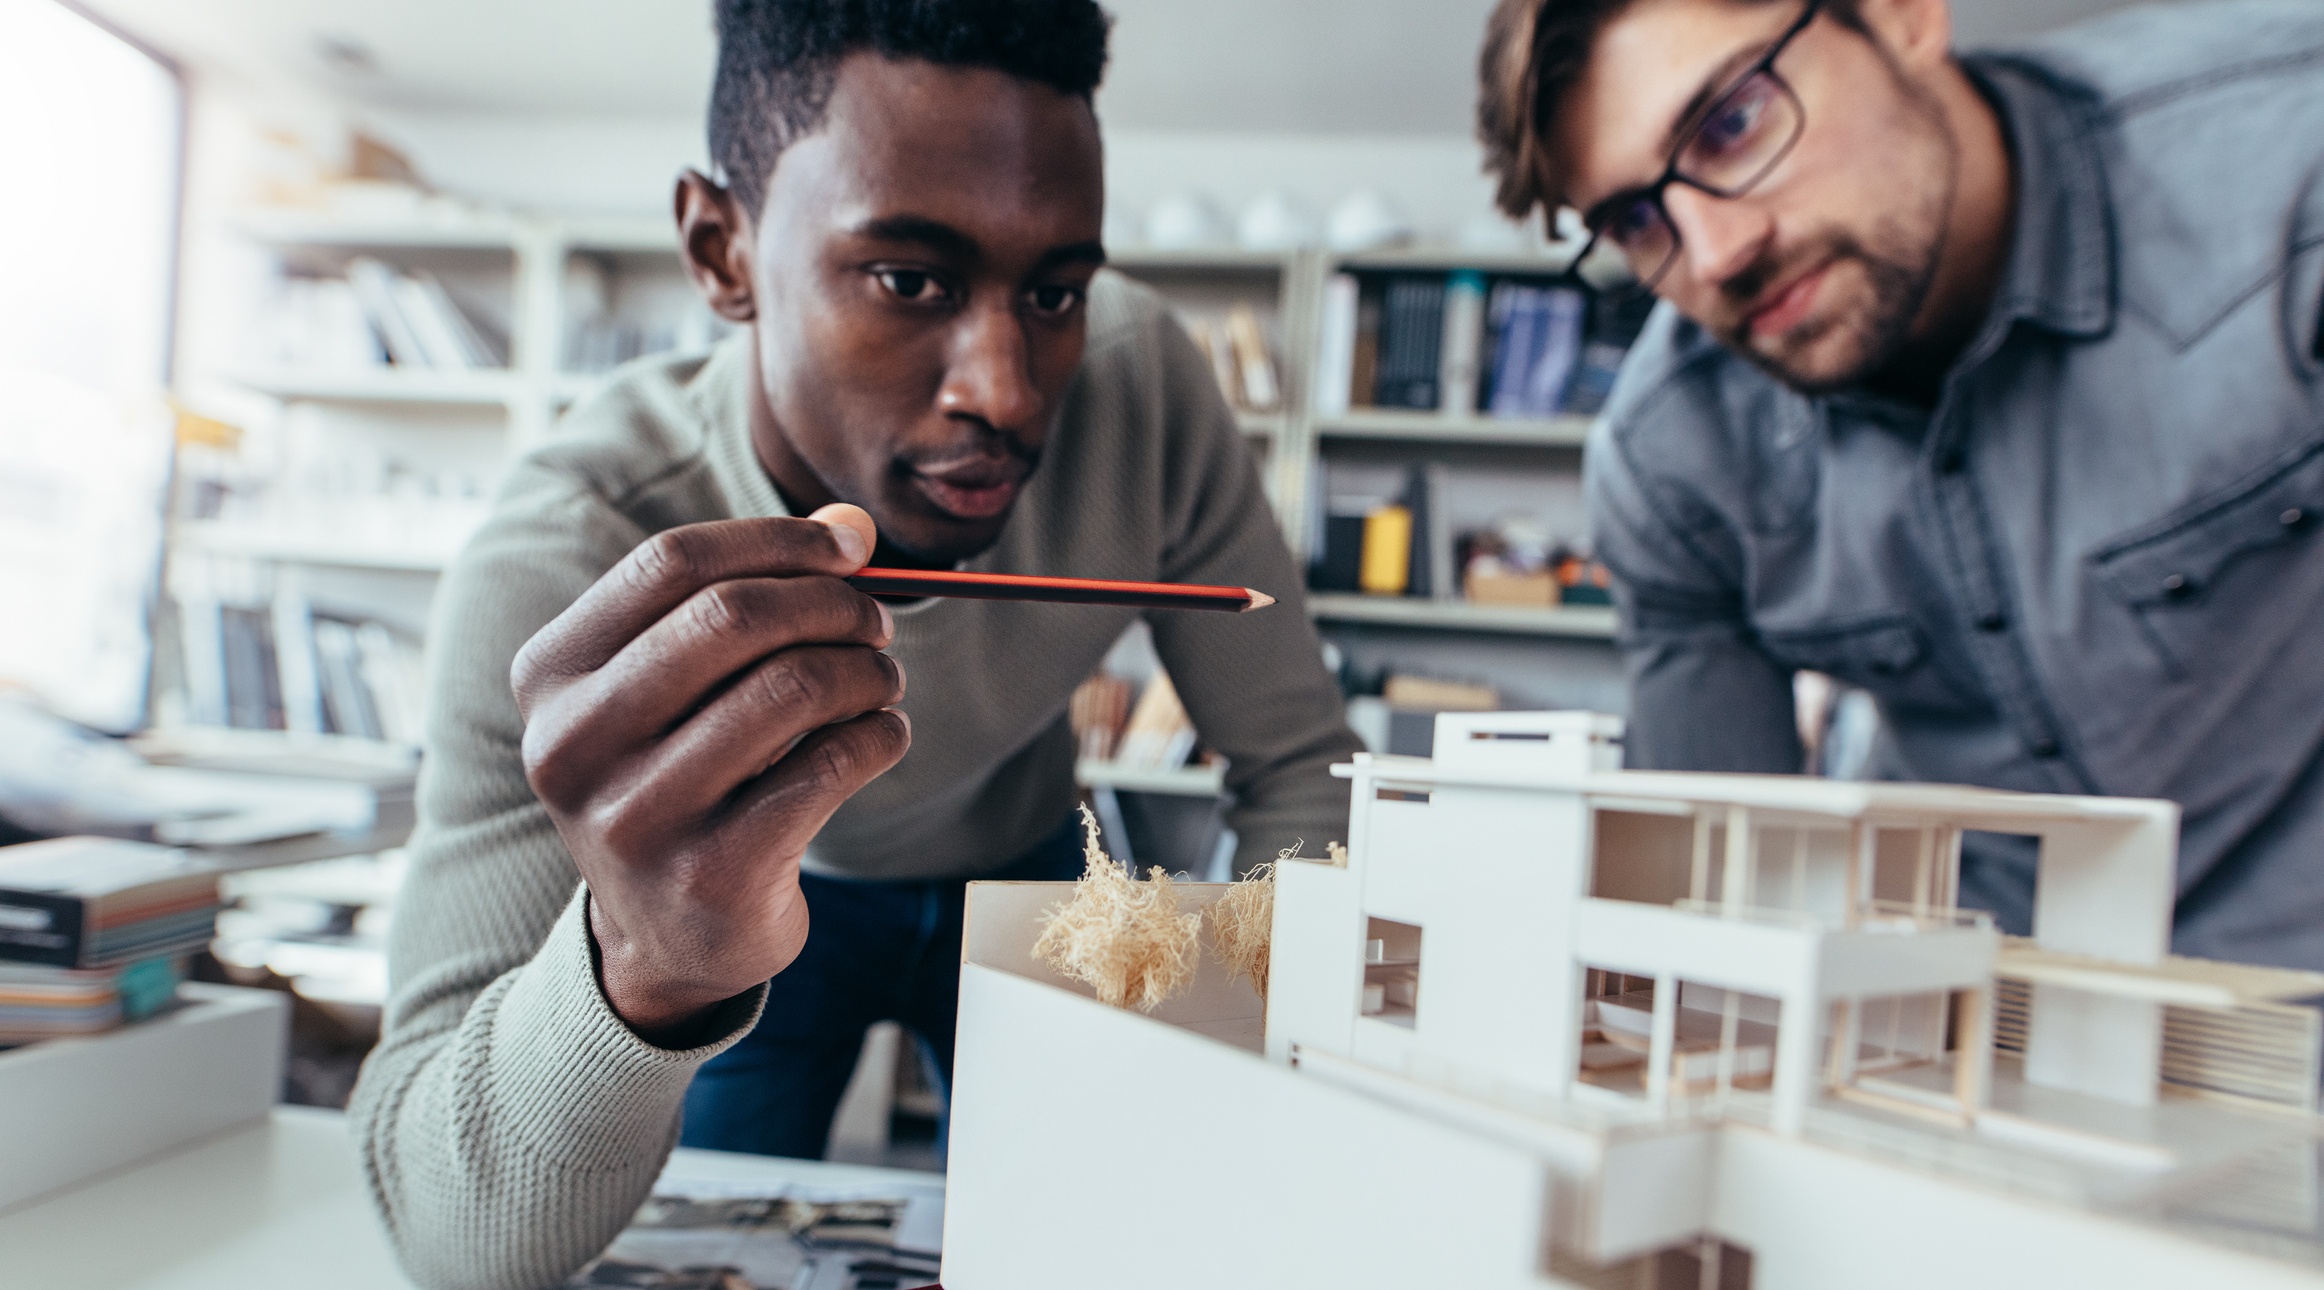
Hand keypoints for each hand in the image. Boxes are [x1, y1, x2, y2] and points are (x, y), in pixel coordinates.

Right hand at [511, 504, 907, 1042]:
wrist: (666, 940)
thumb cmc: (682, 781)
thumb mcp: (676, 689)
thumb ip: (745, 597)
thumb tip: (849, 529)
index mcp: (551, 676)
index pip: (671, 563)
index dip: (776, 542)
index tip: (846, 550)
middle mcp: (575, 744)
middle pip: (732, 617)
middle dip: (830, 606)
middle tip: (875, 624)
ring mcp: (639, 817)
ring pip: (791, 688)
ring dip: (865, 671)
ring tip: (880, 681)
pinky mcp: (714, 874)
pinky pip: (830, 765)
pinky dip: (878, 734)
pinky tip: (880, 737)